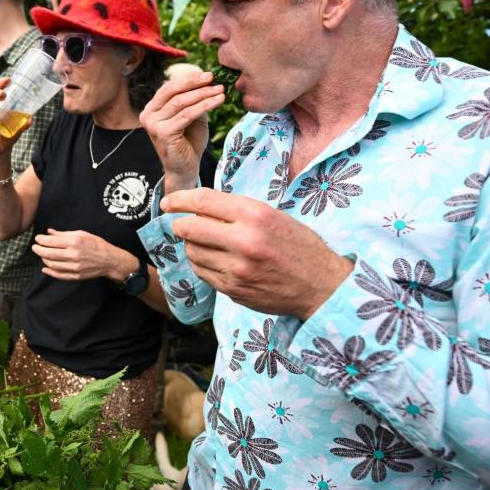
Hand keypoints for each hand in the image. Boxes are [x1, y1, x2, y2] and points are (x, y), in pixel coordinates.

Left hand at [32, 229, 131, 281]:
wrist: (110, 260)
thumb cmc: (96, 244)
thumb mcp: (82, 234)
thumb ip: (64, 234)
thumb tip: (49, 232)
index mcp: (74, 242)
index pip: (51, 242)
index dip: (40, 240)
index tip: (37, 238)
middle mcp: (73, 255)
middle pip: (48, 254)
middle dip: (38, 250)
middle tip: (35, 247)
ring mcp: (74, 267)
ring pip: (52, 265)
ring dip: (43, 260)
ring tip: (42, 255)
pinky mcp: (76, 276)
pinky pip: (59, 275)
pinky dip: (50, 272)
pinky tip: (45, 268)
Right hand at [139, 70, 226, 192]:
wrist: (185, 169)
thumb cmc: (189, 143)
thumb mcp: (191, 117)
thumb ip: (193, 100)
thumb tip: (207, 80)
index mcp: (152, 109)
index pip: (168, 87)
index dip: (188, 78)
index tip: (207, 74)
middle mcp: (148, 115)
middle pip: (172, 91)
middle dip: (194, 82)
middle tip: (213, 77)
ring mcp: (154, 125)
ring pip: (181, 102)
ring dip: (203, 93)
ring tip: (220, 90)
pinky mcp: (163, 133)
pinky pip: (187, 114)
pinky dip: (205, 105)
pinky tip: (218, 101)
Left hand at [162, 189, 353, 320]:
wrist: (321, 286)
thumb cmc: (299, 247)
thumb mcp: (273, 216)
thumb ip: (238, 211)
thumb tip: (199, 206)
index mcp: (255, 215)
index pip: (203, 201)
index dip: (179, 199)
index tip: (168, 202)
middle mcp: (244, 240)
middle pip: (189, 228)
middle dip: (180, 225)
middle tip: (181, 224)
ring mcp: (237, 269)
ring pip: (193, 252)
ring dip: (191, 246)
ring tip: (205, 243)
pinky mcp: (233, 290)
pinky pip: (202, 273)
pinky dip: (201, 264)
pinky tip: (213, 260)